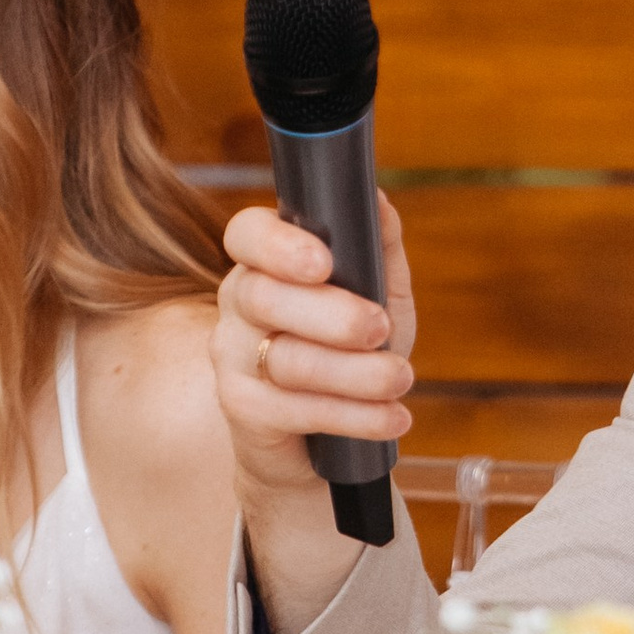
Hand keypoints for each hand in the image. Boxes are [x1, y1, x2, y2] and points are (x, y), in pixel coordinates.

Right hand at [212, 198, 415, 514]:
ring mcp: (232, 358)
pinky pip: (294, 410)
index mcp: (264, 261)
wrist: (316, 434)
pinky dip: (354, 416)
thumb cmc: (348, 349)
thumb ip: (379, 246)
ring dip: (355, 373)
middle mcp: (236, 303)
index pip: (247, 234)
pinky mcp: (243, 410)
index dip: (279, 245)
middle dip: (330, 314)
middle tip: (380, 328)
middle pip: (263, 297)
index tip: (324, 262)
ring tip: (401, 378)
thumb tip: (379, 200)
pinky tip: (392, 418)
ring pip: (285, 359)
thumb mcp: (375, 294)